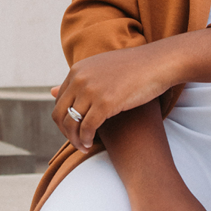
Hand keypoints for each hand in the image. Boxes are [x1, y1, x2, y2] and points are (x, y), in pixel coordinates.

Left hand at [51, 42, 178, 152]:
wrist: (159, 63)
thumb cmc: (134, 68)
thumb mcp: (101, 69)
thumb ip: (80, 81)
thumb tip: (52, 90)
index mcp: (77, 70)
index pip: (59, 100)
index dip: (64, 118)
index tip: (73, 129)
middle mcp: (79, 79)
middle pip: (60, 113)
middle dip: (66, 131)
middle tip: (75, 142)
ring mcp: (91, 90)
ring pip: (72, 122)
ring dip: (75, 139)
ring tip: (83, 147)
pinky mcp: (105, 102)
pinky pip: (87, 127)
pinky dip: (86, 139)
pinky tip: (90, 145)